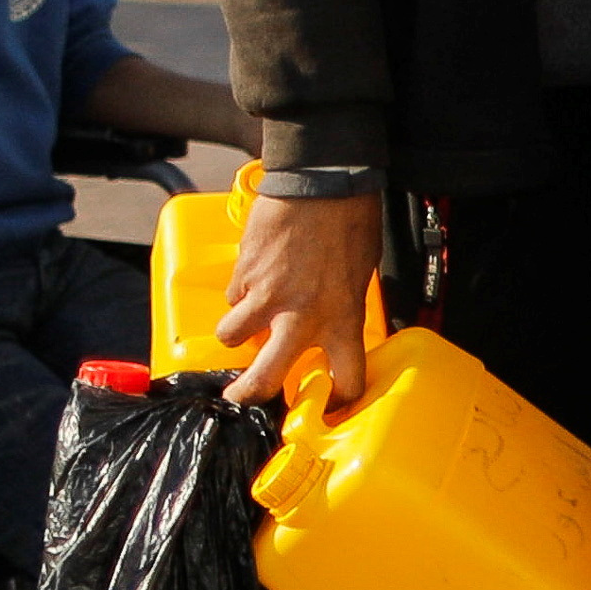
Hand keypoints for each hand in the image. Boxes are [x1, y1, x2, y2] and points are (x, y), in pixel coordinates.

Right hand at [221, 177, 380, 406]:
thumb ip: (339, 306)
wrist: (323, 181)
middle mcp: (301, 316)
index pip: (345, 378)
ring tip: (245, 321)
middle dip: (250, 393)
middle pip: (266, 377)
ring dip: (235, 332)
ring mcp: (266, 297)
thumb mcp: (359, 274)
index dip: (340, 401)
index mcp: (341, 319)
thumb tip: (326, 324)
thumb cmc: (350, 221)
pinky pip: (233, 296)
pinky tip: (254, 276)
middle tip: (243, 397)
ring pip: (232, 336)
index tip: (332, 409)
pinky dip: (239, 292)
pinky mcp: (243, 273)